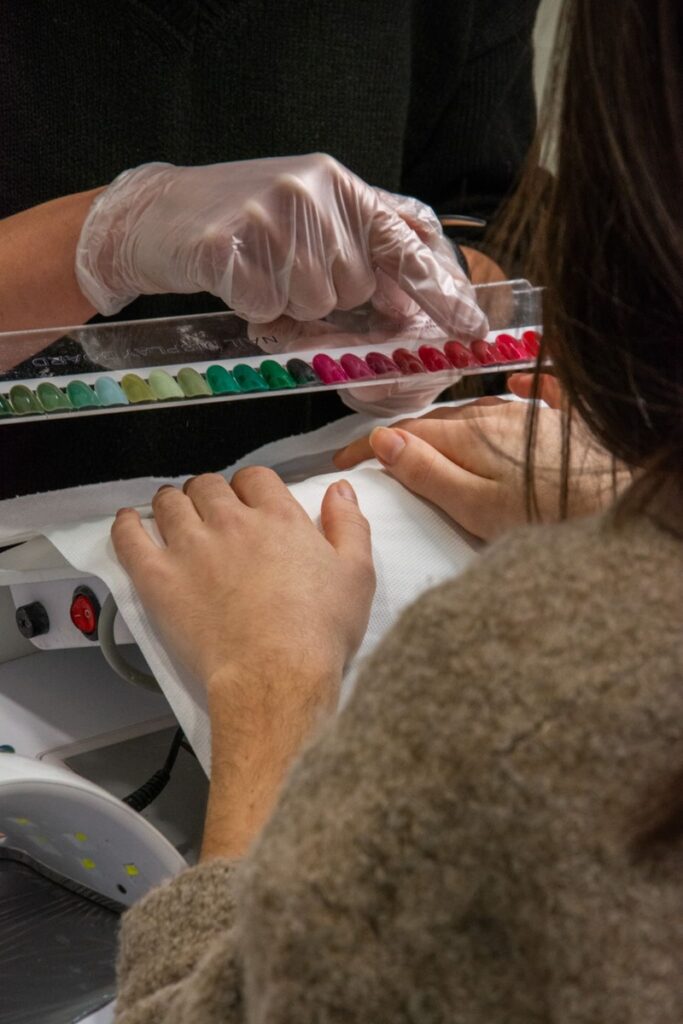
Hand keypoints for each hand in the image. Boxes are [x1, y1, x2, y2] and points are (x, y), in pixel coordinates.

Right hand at [76, 154, 485, 340]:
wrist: (155, 213)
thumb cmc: (240, 221)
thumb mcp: (309, 214)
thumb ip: (359, 247)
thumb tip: (403, 298)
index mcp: (338, 183)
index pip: (405, 241)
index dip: (439, 289)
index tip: (472, 329)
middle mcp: (313, 191)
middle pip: (353, 288)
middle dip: (322, 295)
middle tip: (282, 268)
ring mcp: (271, 215)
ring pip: (312, 304)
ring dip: (285, 303)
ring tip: (256, 269)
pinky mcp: (231, 245)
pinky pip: (266, 309)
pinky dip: (251, 307)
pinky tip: (232, 278)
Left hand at [113, 470, 374, 858]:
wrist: (276, 679)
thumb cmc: (318, 635)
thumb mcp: (357, 574)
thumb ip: (349, 525)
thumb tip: (340, 491)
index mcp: (279, 518)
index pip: (255, 478)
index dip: (250, 487)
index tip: (248, 502)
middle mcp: (231, 523)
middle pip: (209, 486)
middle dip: (209, 494)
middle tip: (211, 513)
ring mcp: (191, 548)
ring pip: (169, 503)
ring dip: (172, 504)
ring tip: (174, 516)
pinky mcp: (159, 579)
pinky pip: (130, 538)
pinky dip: (127, 526)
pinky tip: (130, 524)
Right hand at [334, 398, 628, 539]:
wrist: (620, 505)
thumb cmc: (548, 515)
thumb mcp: (474, 504)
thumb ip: (426, 471)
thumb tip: (384, 440)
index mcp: (468, 436)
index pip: (404, 434)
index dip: (368, 446)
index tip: (342, 460)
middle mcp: (496, 416)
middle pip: (438, 422)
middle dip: (404, 437)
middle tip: (376, 458)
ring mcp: (530, 416)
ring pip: (477, 413)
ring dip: (448, 426)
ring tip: (428, 442)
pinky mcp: (564, 423)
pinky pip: (537, 395)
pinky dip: (519, 391)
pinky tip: (518, 384)